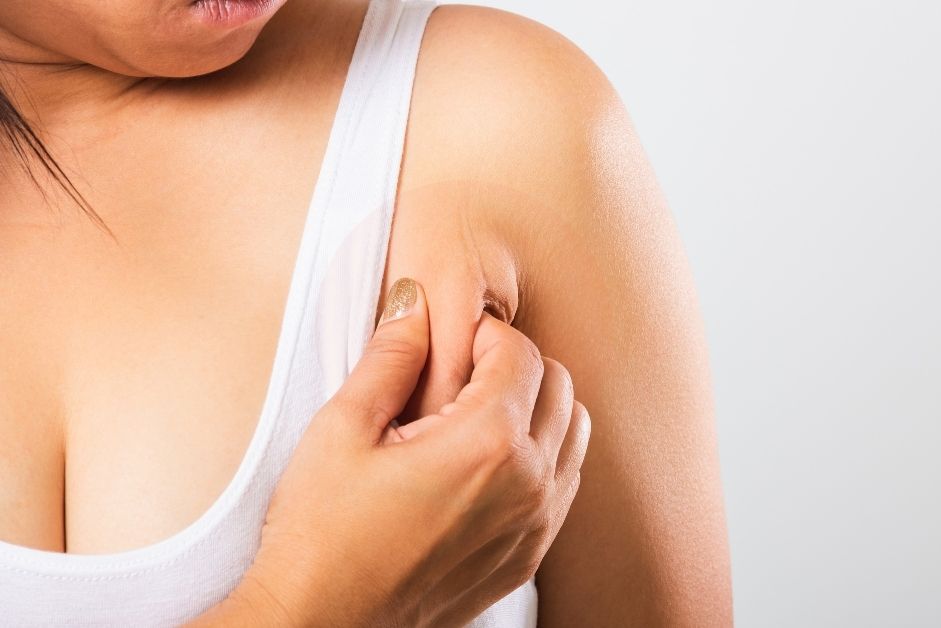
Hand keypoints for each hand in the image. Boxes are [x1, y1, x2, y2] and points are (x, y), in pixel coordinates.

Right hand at [193, 278, 589, 625]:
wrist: (321, 625)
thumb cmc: (322, 533)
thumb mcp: (342, 429)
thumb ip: (390, 357)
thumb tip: (414, 302)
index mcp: (487, 444)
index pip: (521, 353)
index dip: (485, 332)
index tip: (449, 340)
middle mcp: (528, 483)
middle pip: (560, 386)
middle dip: (517, 364)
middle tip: (462, 372)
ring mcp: (535, 525)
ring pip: (574, 433)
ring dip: (537, 407)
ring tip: (477, 413)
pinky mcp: (528, 556)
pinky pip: (565, 483)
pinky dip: (543, 455)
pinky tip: (490, 460)